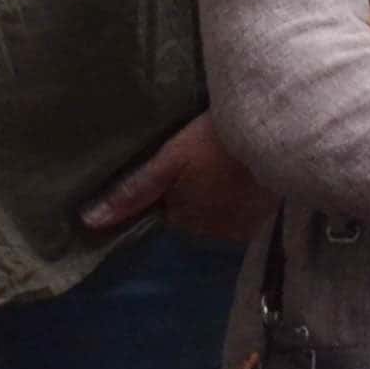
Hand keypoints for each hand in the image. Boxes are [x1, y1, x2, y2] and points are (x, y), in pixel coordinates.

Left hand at [84, 110, 275, 245]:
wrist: (279, 135)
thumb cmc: (217, 142)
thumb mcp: (171, 159)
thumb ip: (135, 190)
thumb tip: (90, 221)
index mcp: (185, 218)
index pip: (166, 211)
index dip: (169, 187)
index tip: (179, 163)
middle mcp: (213, 233)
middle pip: (193, 216)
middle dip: (194, 195)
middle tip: (204, 158)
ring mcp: (243, 228)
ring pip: (219, 215)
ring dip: (220, 198)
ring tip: (225, 164)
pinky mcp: (268, 219)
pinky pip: (246, 214)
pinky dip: (244, 198)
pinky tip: (246, 174)